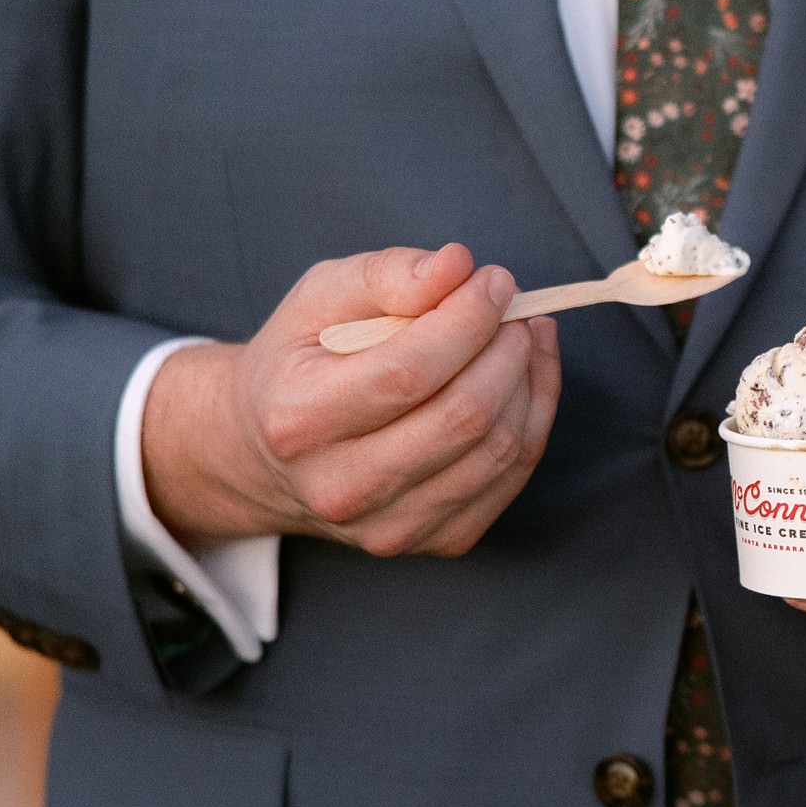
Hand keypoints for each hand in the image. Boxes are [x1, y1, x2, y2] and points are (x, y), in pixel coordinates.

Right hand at [142, 243, 561, 557]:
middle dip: (506, 349)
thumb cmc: (302, 363)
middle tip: (513, 308)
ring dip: (529, 380)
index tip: (495, 281)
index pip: (409, 372)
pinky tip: (526, 376)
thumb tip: (457, 265)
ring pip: (500, 449)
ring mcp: (392, 527)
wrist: (271, 455)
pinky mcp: (438, 541)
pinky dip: (535, 417)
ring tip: (522, 336)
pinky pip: (514, 476)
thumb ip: (387, 274)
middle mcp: (341, 488)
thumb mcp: (320, 298)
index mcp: (298, 420)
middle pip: (464, 416)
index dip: (468, 320)